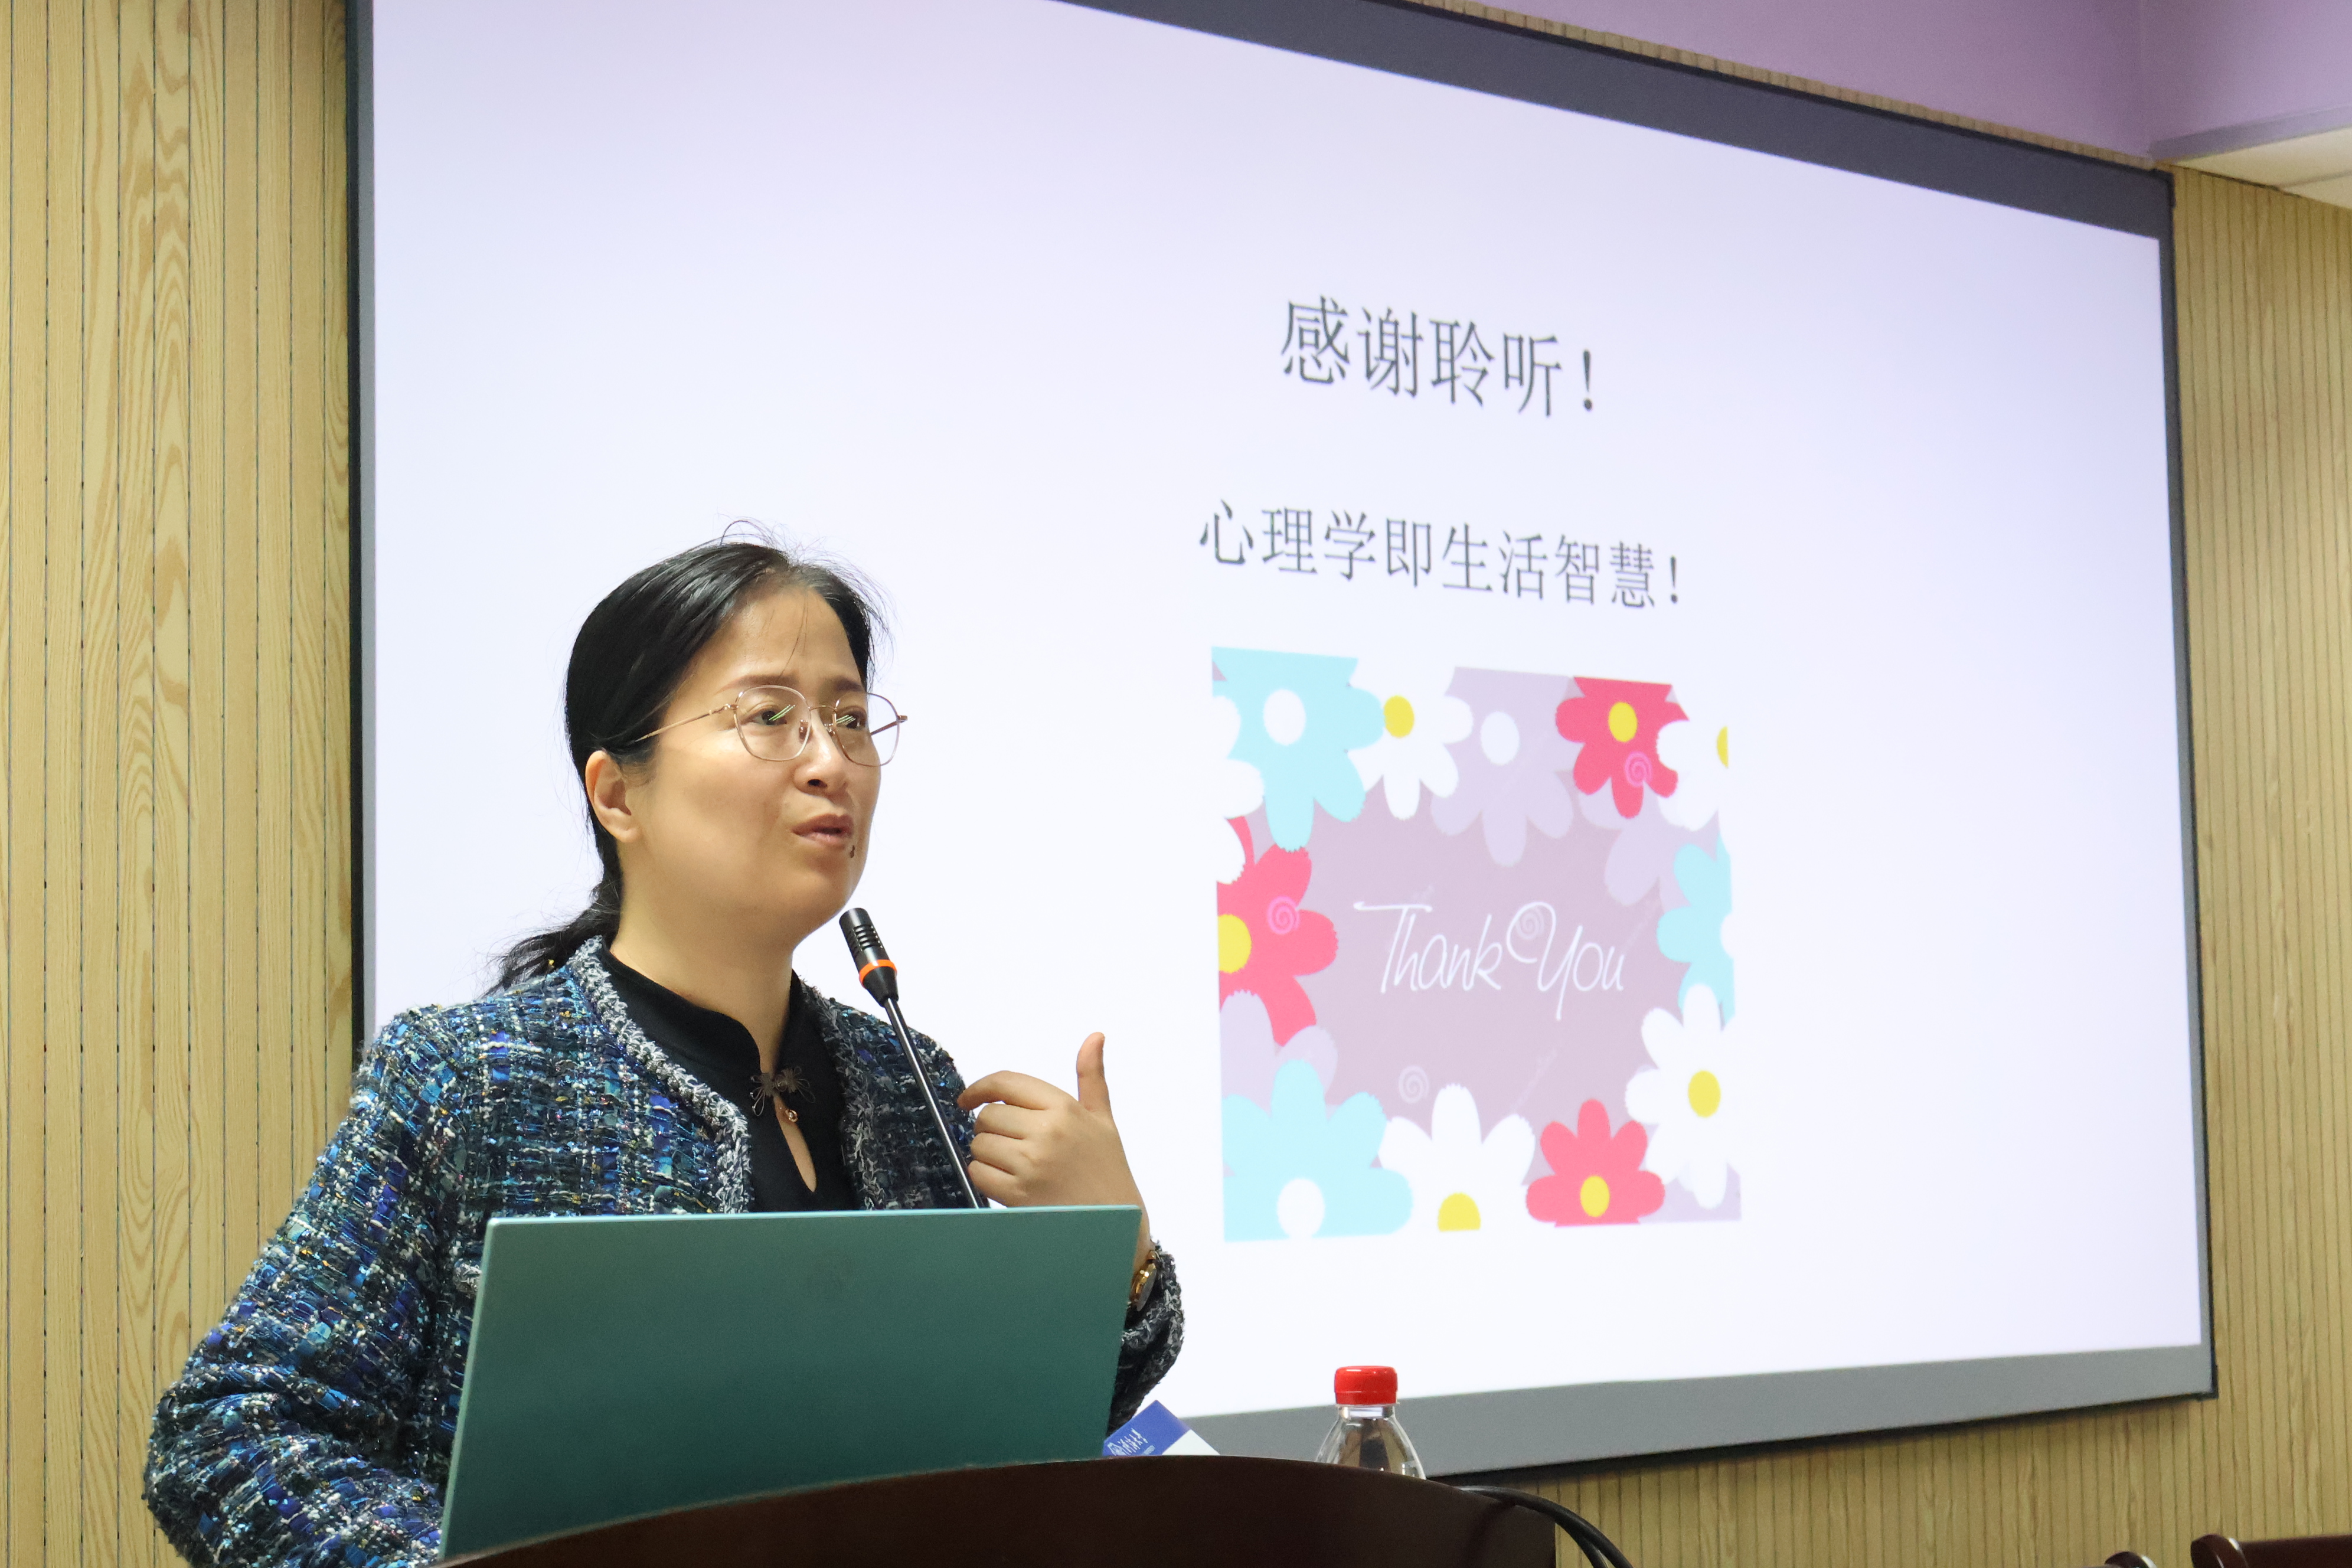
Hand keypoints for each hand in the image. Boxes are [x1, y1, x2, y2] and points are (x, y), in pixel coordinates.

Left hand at [957, 1033, 1152, 1271]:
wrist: (1115, 1226)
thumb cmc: (1107, 1170)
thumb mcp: (1103, 1119)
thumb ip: (1092, 1076)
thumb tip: (1095, 1036)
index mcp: (1064, 1108)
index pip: (1006, 1082)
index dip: (980, 1088)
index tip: (969, 1098)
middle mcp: (1046, 1132)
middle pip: (988, 1116)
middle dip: (990, 1127)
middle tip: (1010, 1142)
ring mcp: (1030, 1164)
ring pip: (979, 1144)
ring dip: (986, 1153)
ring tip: (1012, 1163)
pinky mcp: (1017, 1194)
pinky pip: (979, 1173)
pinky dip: (985, 1176)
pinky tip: (1008, 1181)